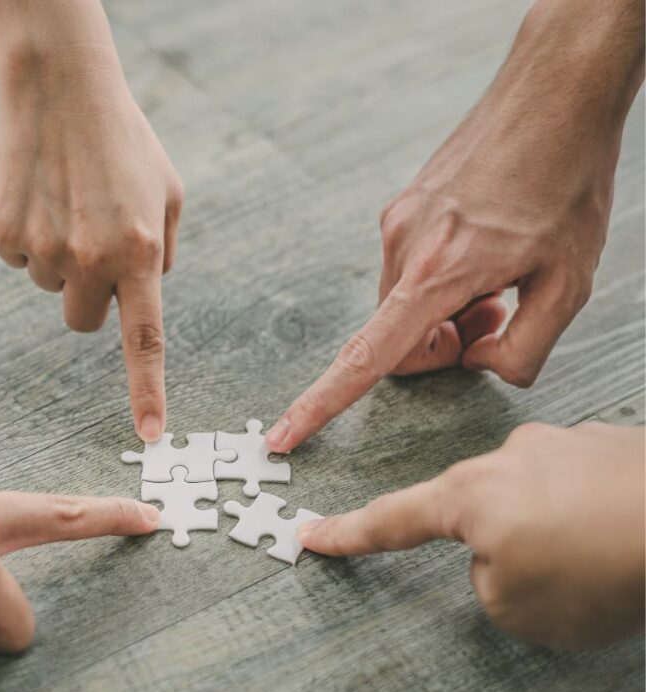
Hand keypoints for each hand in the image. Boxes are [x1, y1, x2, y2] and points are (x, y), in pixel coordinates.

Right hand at [0, 0, 182, 441]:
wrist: (60, 85)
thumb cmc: (123, 139)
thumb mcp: (168, 193)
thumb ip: (162, 254)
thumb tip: (144, 292)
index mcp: (140, 252)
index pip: (145, 342)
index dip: (147, 393)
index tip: (150, 436)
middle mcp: (91, 259)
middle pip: (82, 322)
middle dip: (88, 295)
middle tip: (91, 242)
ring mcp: (42, 248)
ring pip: (48, 288)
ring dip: (57, 258)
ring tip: (66, 201)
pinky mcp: (2, 233)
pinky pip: (16, 259)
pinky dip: (25, 235)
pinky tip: (37, 193)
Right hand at [265, 0, 644, 451]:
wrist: (551, 96)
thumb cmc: (566, 182)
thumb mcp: (569, 282)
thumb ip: (522, 350)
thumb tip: (477, 365)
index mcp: (436, 274)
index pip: (367, 358)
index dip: (321, 406)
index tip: (282, 436)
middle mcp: (403, 250)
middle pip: (396, 340)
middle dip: (439, 346)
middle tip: (495, 315)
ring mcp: (397, 225)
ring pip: (403, 305)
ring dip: (445, 310)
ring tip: (499, 280)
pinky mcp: (402, 208)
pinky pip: (408, 270)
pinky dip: (441, 279)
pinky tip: (486, 252)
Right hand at [298, 422, 644, 648]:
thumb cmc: (610, 565)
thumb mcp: (522, 609)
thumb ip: (490, 584)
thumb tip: (506, 560)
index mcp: (471, 496)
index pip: (393, 519)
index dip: (350, 533)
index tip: (315, 534)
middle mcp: (509, 457)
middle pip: (480, 512)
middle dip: (507, 550)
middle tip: (555, 582)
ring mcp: (562, 444)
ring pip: (538, 503)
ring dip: (559, 535)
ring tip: (603, 562)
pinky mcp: (611, 446)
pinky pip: (585, 492)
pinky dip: (597, 519)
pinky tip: (625, 538)